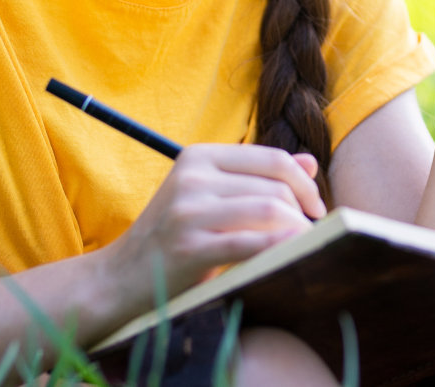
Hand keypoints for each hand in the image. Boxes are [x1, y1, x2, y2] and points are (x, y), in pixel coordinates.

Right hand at [102, 144, 325, 296]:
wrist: (119, 278)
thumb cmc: (172, 237)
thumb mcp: (208, 196)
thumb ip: (256, 177)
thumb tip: (311, 164)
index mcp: (198, 156)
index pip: (271, 158)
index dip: (303, 182)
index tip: (315, 206)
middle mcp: (192, 177)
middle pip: (274, 185)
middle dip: (303, 210)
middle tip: (313, 232)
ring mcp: (188, 211)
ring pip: (268, 209)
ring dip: (297, 230)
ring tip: (307, 246)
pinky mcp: (189, 248)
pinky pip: (250, 243)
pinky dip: (280, 247)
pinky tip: (294, 255)